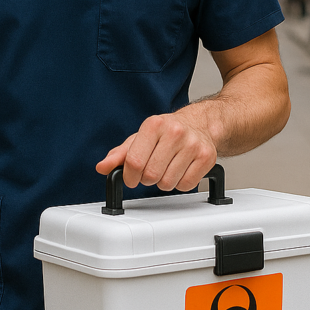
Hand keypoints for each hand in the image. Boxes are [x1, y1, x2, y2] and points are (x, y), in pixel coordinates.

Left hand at [96, 107, 217, 191]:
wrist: (198, 124)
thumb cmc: (165, 132)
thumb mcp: (139, 139)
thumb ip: (119, 155)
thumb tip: (102, 167)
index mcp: (154, 124)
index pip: (134, 161)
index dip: (129, 176)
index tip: (131, 177)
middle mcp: (174, 132)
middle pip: (151, 175)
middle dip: (147, 179)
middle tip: (152, 169)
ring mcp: (192, 144)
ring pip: (168, 183)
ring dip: (163, 182)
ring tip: (167, 168)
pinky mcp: (207, 156)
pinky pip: (186, 185)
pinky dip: (180, 183)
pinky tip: (180, 170)